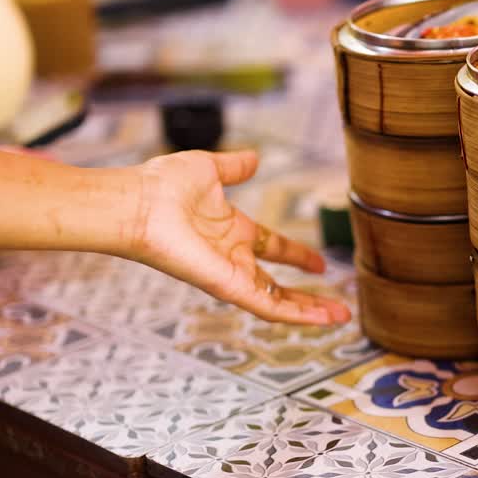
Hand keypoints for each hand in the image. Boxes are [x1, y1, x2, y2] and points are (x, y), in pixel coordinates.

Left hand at [130, 150, 350, 325]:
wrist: (138, 203)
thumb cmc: (160, 185)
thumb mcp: (208, 169)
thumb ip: (234, 167)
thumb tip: (254, 158)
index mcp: (231, 231)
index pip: (272, 248)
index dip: (297, 256)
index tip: (319, 264)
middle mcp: (232, 257)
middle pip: (278, 285)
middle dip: (308, 297)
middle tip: (337, 306)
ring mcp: (231, 275)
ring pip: (277, 301)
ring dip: (310, 311)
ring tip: (340, 317)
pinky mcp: (228, 287)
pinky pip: (267, 305)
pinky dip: (295, 315)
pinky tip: (321, 319)